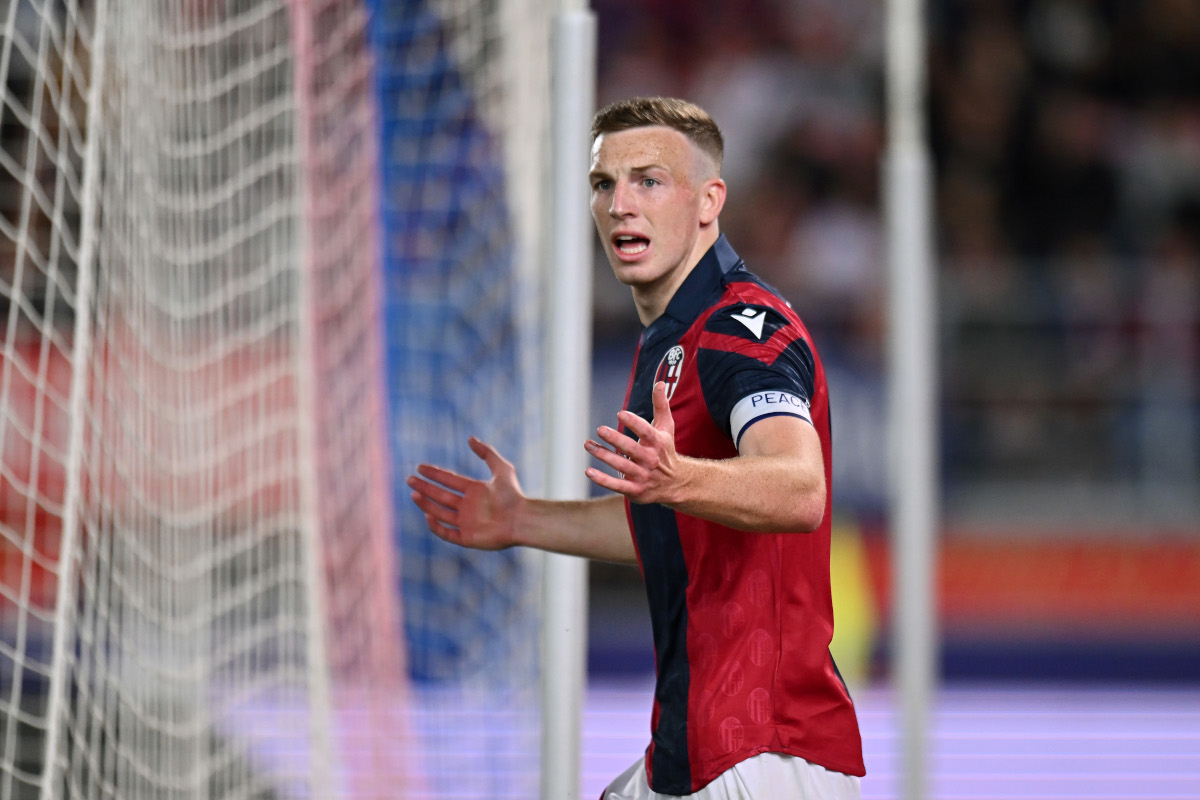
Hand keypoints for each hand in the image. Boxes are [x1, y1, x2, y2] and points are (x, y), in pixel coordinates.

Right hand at [407, 437, 523, 549]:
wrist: (521, 518)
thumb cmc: (514, 495)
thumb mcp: (502, 468)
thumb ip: (487, 453)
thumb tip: (470, 438)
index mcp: (474, 491)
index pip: (449, 481)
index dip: (434, 474)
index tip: (420, 467)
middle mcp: (468, 507)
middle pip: (441, 496)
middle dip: (425, 488)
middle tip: (409, 480)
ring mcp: (467, 523)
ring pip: (440, 513)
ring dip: (426, 504)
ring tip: (413, 493)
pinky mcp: (467, 538)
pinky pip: (447, 533)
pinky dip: (436, 526)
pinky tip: (428, 515)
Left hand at [585, 381, 685, 504]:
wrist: (676, 483)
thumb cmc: (666, 450)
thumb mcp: (667, 427)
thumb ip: (661, 405)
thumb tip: (660, 382)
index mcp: (658, 443)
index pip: (646, 431)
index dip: (634, 422)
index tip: (620, 413)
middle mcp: (650, 459)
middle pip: (631, 449)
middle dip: (615, 439)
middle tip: (600, 429)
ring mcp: (642, 476)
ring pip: (621, 465)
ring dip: (603, 455)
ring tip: (588, 444)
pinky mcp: (635, 489)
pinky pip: (617, 485)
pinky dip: (602, 479)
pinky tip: (588, 471)